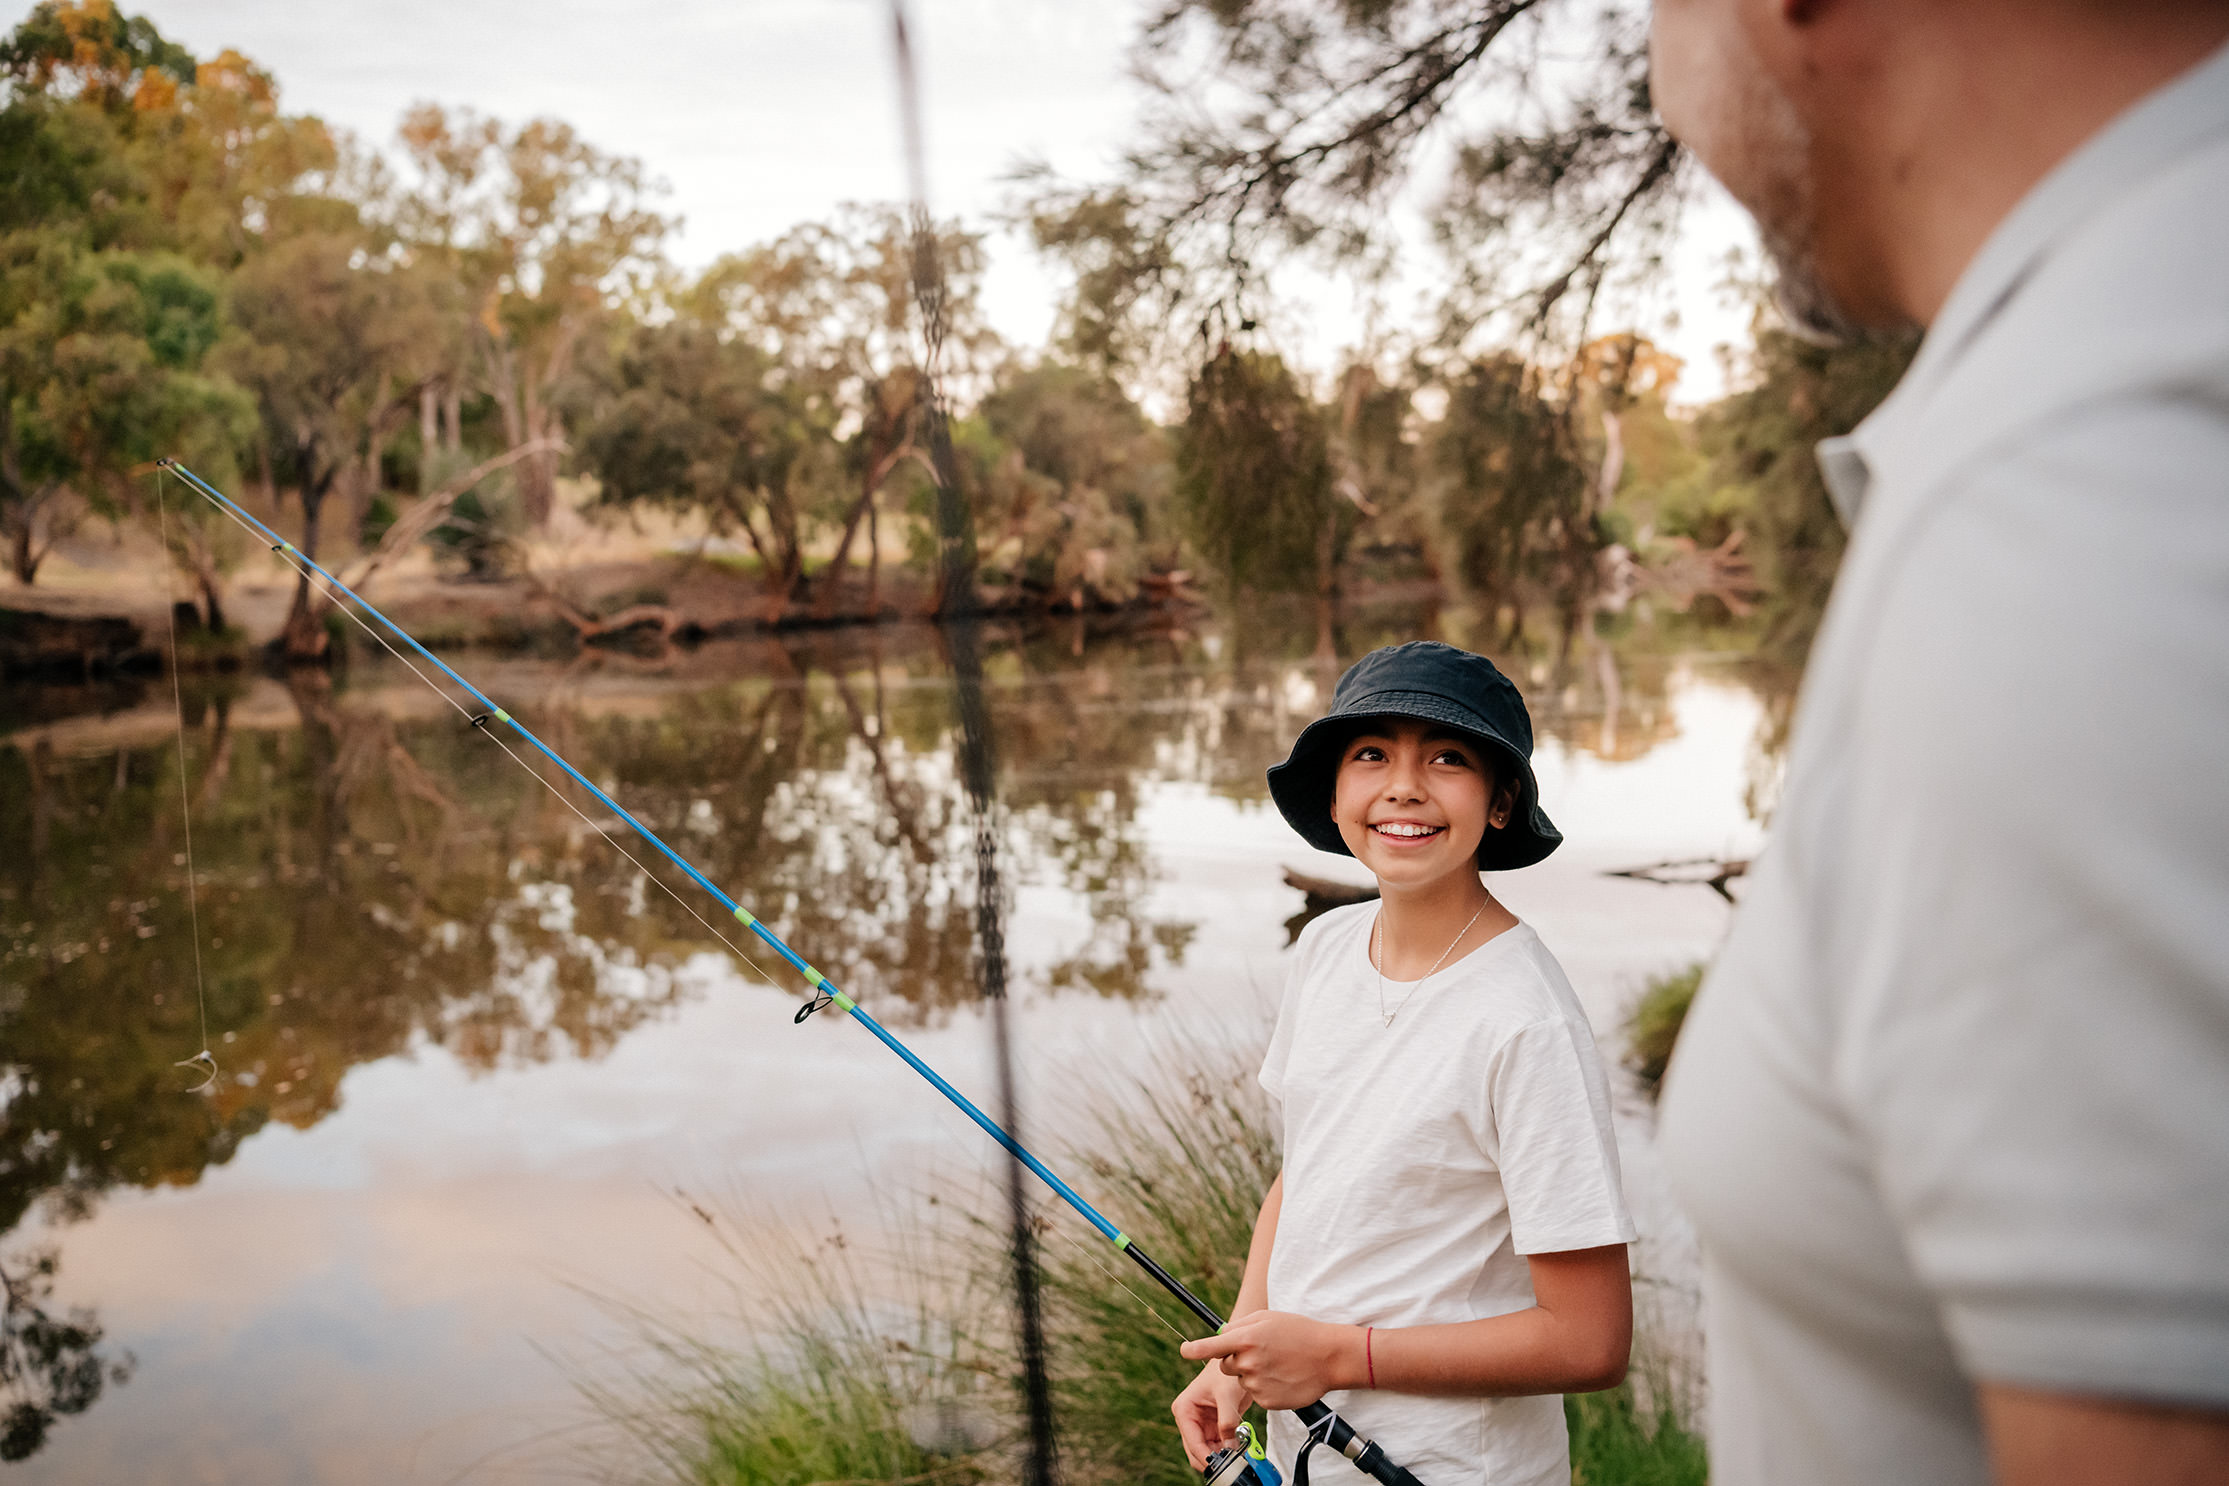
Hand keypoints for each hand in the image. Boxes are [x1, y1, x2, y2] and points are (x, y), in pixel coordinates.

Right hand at [1171, 1358, 1251, 1469]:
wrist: (1238, 1361)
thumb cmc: (1227, 1372)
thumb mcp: (1227, 1395)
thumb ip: (1227, 1421)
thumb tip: (1230, 1446)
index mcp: (1184, 1409)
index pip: (1192, 1442)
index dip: (1206, 1457)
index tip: (1222, 1466)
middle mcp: (1189, 1418)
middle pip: (1197, 1451)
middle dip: (1213, 1460)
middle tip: (1231, 1466)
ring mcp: (1201, 1424)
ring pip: (1208, 1451)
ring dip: (1221, 1458)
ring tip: (1238, 1459)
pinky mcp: (1214, 1426)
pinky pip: (1219, 1446)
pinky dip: (1227, 1452)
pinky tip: (1239, 1451)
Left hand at [1178, 1310, 1362, 1410]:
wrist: (1330, 1358)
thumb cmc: (1299, 1333)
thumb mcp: (1267, 1318)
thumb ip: (1239, 1326)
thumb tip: (1220, 1334)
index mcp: (1246, 1338)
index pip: (1210, 1346)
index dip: (1194, 1349)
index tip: (1184, 1351)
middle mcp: (1248, 1362)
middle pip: (1225, 1365)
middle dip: (1236, 1360)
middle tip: (1262, 1353)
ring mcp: (1257, 1383)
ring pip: (1241, 1381)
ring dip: (1253, 1374)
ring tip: (1277, 1365)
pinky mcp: (1267, 1401)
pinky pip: (1256, 1395)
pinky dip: (1265, 1388)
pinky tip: (1282, 1378)